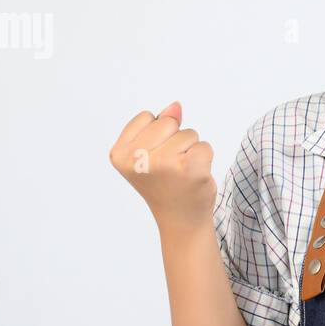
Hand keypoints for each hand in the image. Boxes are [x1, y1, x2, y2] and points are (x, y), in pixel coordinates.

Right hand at [108, 101, 216, 233]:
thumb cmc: (164, 183)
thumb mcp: (149, 152)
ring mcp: (163, 164)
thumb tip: (176, 106)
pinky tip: (194, 176)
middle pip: (168, 121)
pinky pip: (204, 145)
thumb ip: (158, 125)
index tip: (154, 159)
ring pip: (188, 133)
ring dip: (190, 149)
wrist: (180, 219)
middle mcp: (138, 160)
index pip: (147, 117)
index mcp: (120, 154)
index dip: (156, 134)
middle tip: (171, 167)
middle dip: (175, 138)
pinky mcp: (190, 168)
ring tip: (181, 172)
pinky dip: (204, 158)